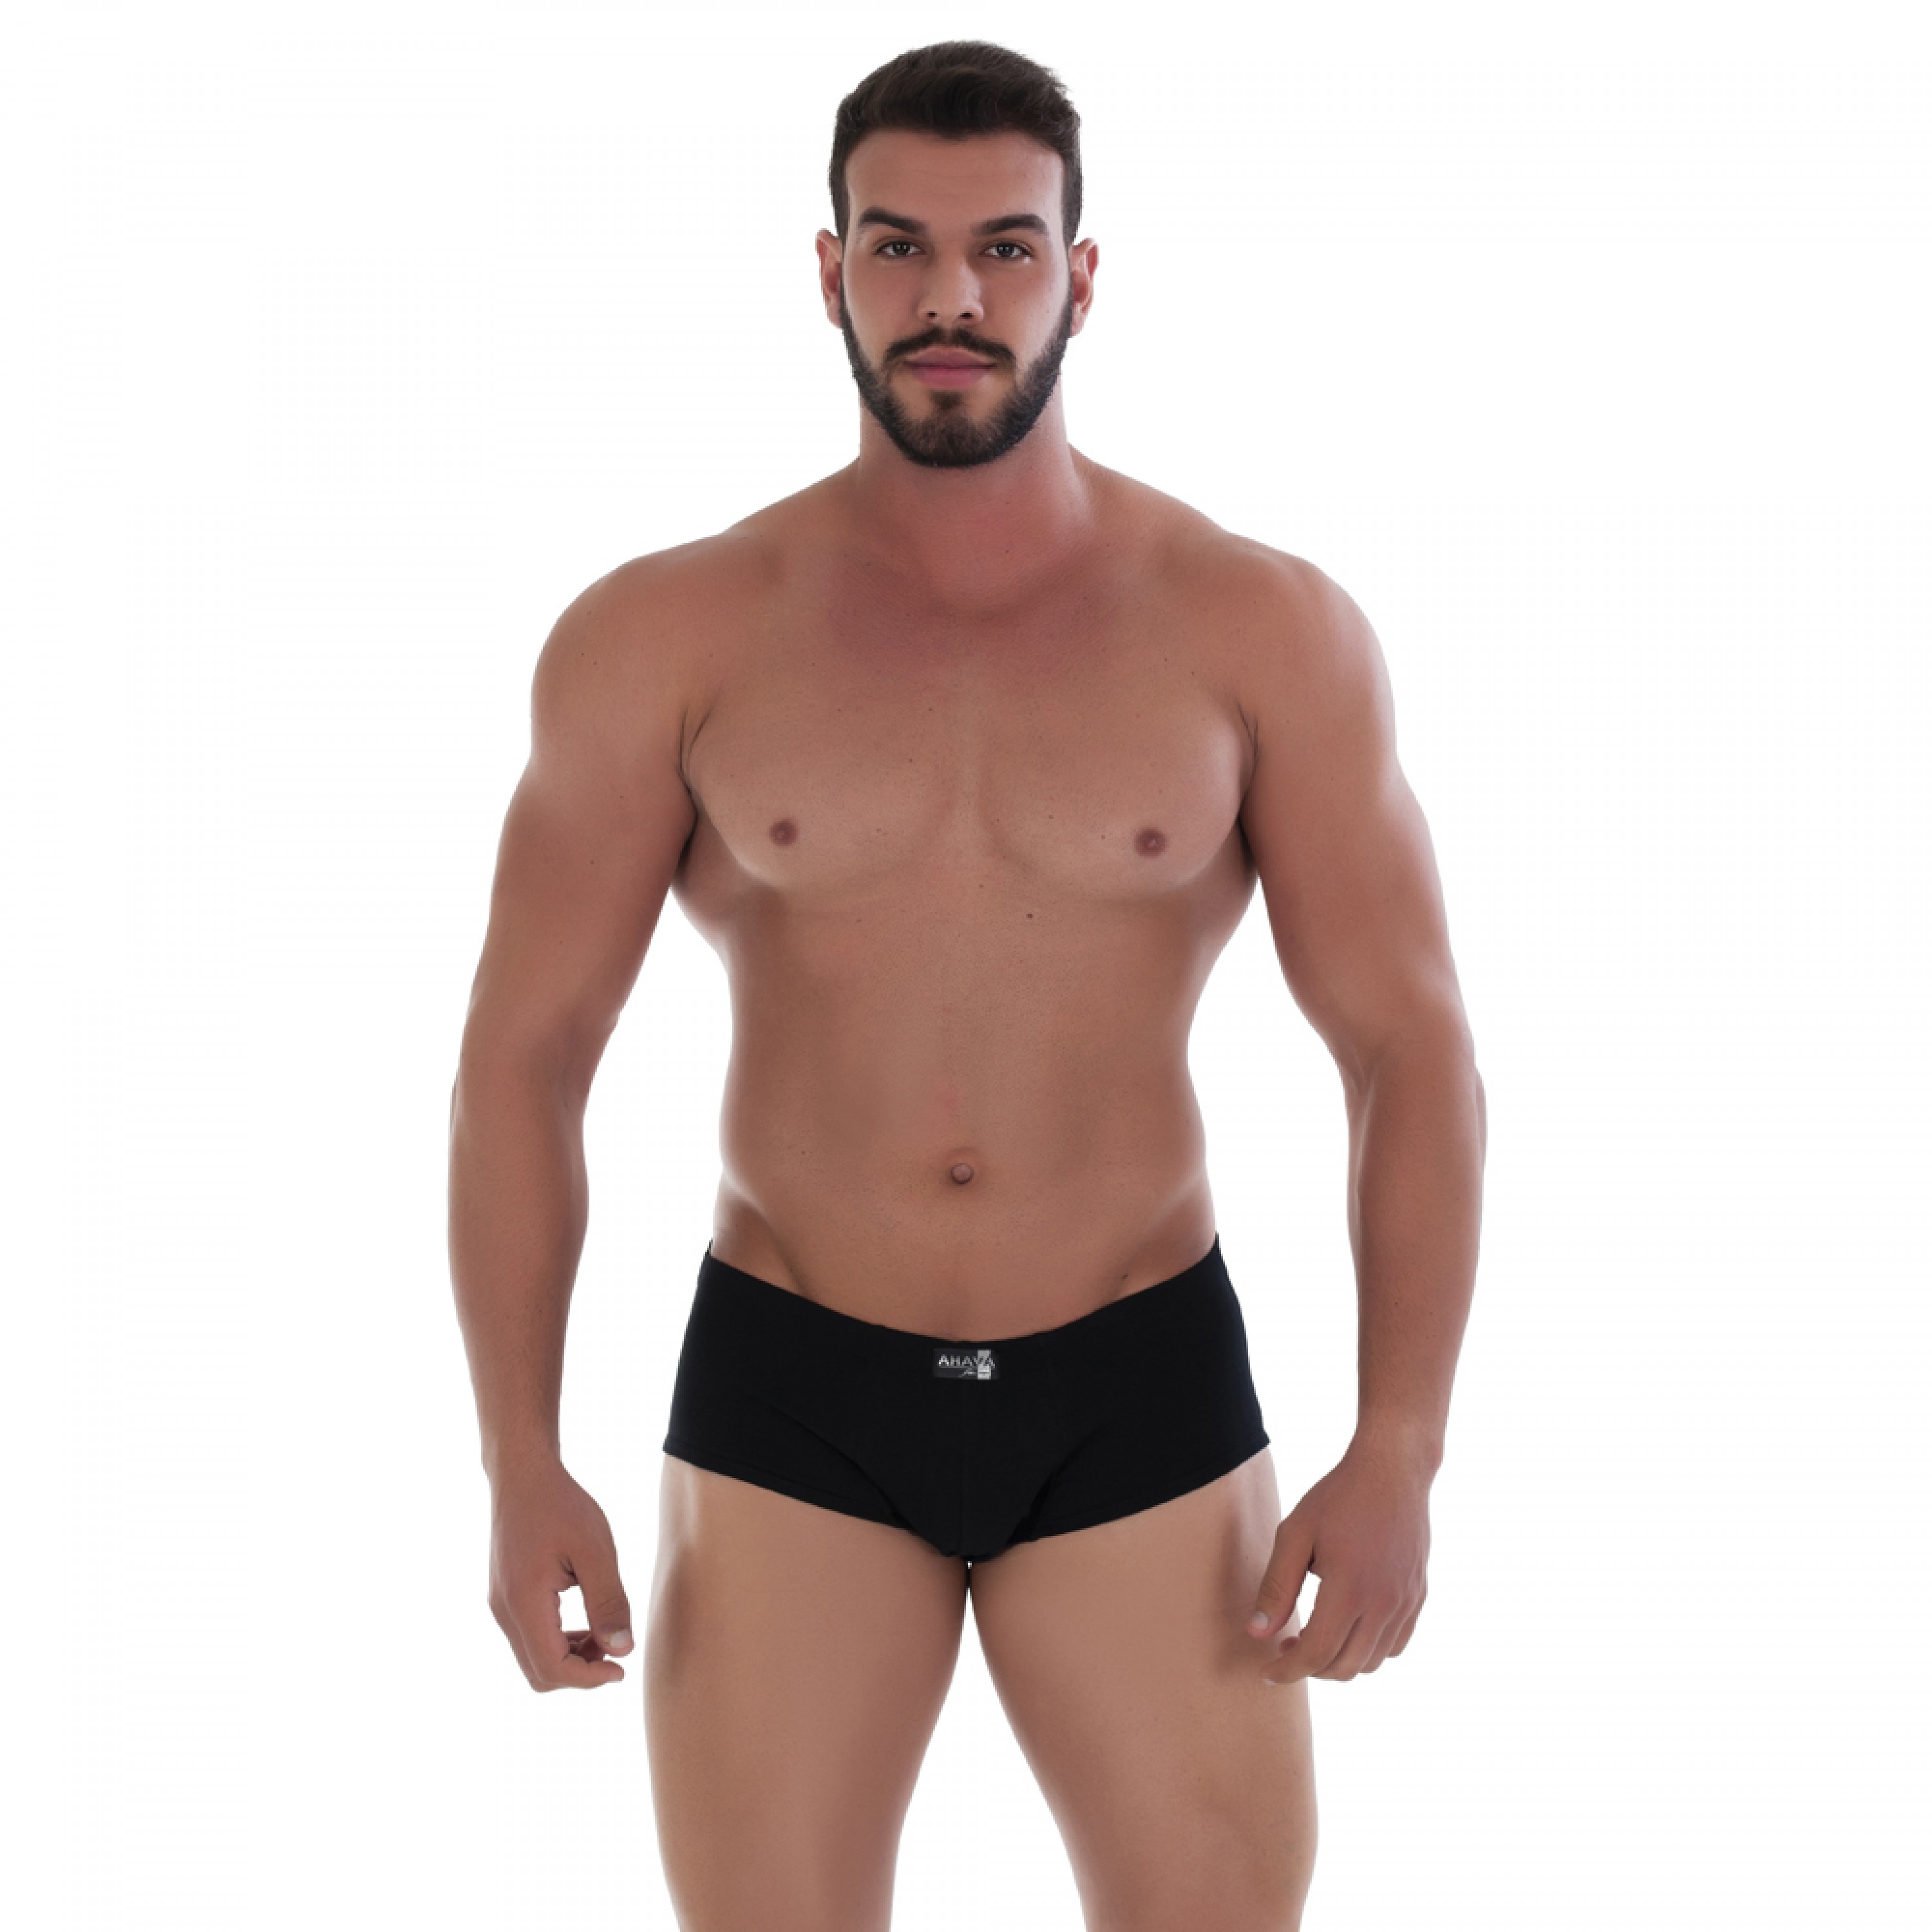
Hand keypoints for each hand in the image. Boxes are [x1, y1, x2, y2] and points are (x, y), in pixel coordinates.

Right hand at [487, 1460, 634, 1690]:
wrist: (523, 1475)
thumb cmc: (561, 1506)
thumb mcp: (595, 1550)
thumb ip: (609, 1602)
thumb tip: (623, 1650)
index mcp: (524, 1603)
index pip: (552, 1668)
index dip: (589, 1679)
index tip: (622, 1669)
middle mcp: (504, 1611)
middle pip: (539, 1673)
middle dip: (580, 1673)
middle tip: (616, 1649)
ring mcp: (500, 1605)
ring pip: (532, 1659)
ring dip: (571, 1658)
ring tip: (605, 1632)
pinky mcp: (505, 1597)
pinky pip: (529, 1638)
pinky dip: (558, 1641)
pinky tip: (586, 1620)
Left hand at [1245, 1438, 1431, 1681]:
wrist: (1393, 1470)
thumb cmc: (1338, 1498)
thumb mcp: (1295, 1534)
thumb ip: (1276, 1587)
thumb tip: (1258, 1635)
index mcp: (1349, 1591)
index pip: (1316, 1655)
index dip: (1287, 1672)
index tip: (1265, 1673)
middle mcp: (1384, 1604)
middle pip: (1345, 1667)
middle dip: (1310, 1669)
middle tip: (1286, 1647)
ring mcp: (1406, 1603)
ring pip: (1371, 1662)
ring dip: (1339, 1662)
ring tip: (1314, 1636)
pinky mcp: (1418, 1596)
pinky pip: (1395, 1645)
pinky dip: (1369, 1650)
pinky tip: (1348, 1626)